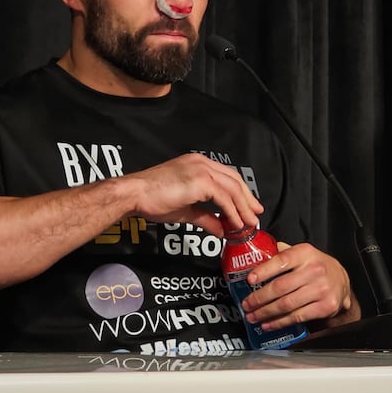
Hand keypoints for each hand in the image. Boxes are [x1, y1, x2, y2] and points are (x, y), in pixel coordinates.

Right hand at [125, 152, 262, 235]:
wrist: (135, 194)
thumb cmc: (152, 200)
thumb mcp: (185, 211)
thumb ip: (205, 218)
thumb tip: (221, 230)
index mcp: (198, 164)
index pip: (227, 176)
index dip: (241, 192)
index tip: (249, 207)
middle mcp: (202, 162)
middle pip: (234, 180)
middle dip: (248, 199)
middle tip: (255, 215)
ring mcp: (201, 169)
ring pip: (232, 188)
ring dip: (243, 207)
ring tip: (248, 223)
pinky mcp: (200, 180)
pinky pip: (223, 197)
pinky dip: (232, 211)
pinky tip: (234, 223)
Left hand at [240, 241, 358, 330]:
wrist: (342, 281)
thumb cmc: (316, 266)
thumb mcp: (302, 253)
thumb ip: (281, 252)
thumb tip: (256, 255)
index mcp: (305, 253)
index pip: (281, 260)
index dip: (263, 271)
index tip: (249, 280)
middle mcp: (314, 270)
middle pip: (281, 287)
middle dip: (259, 298)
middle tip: (247, 304)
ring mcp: (321, 290)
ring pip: (287, 304)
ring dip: (266, 312)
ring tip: (253, 316)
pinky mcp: (325, 307)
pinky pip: (297, 317)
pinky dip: (280, 322)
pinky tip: (268, 323)